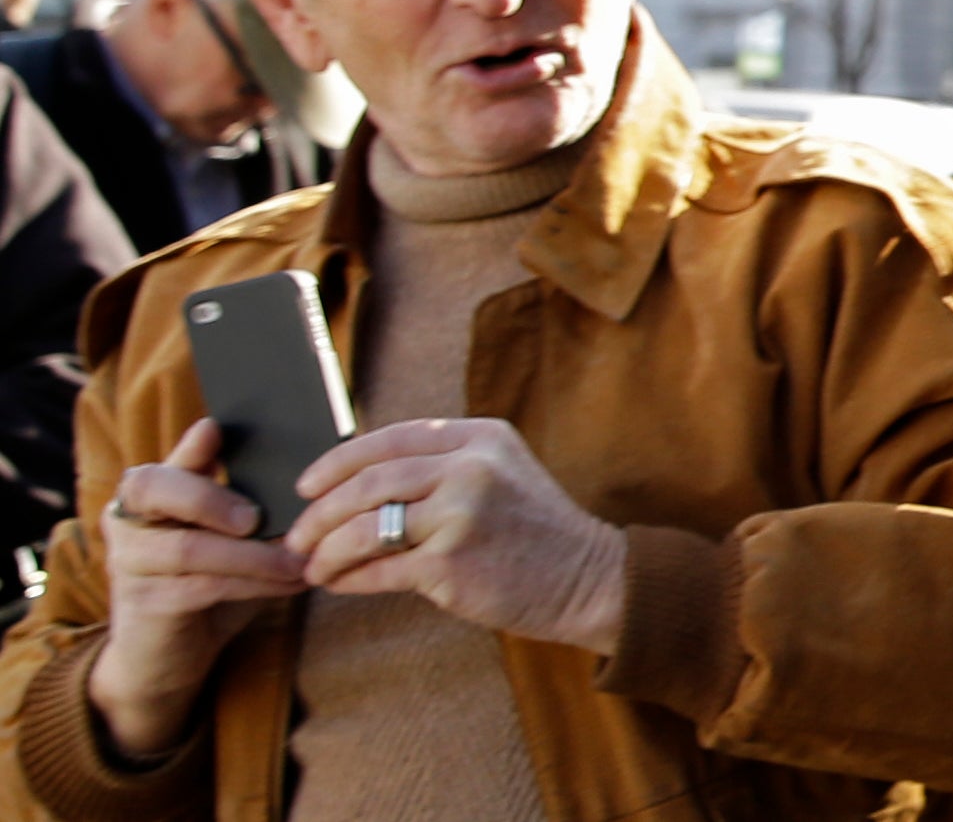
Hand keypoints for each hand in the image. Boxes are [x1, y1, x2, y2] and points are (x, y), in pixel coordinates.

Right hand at [86, 421, 306, 762]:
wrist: (165, 656)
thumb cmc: (208, 578)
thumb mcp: (226, 533)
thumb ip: (246, 495)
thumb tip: (305, 458)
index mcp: (147, 493)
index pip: (164, 460)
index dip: (188, 446)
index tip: (218, 428)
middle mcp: (127, 520)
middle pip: (154, 489)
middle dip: (211, 497)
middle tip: (258, 516)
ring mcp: (129, 563)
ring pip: (190, 547)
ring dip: (255, 554)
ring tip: (302, 558)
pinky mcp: (145, 603)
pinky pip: (204, 586)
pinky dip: (256, 583)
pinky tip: (294, 582)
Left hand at [282, 419, 624, 653]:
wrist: (586, 578)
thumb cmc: (533, 531)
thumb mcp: (499, 475)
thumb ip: (443, 467)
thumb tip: (357, 484)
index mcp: (481, 437)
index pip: (391, 438)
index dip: (338, 461)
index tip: (306, 485)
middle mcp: (472, 467)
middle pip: (369, 481)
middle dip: (321, 511)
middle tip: (297, 535)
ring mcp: (462, 514)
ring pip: (364, 526)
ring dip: (326, 549)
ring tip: (312, 566)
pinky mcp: (452, 563)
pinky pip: (379, 570)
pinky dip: (349, 578)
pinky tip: (339, 583)